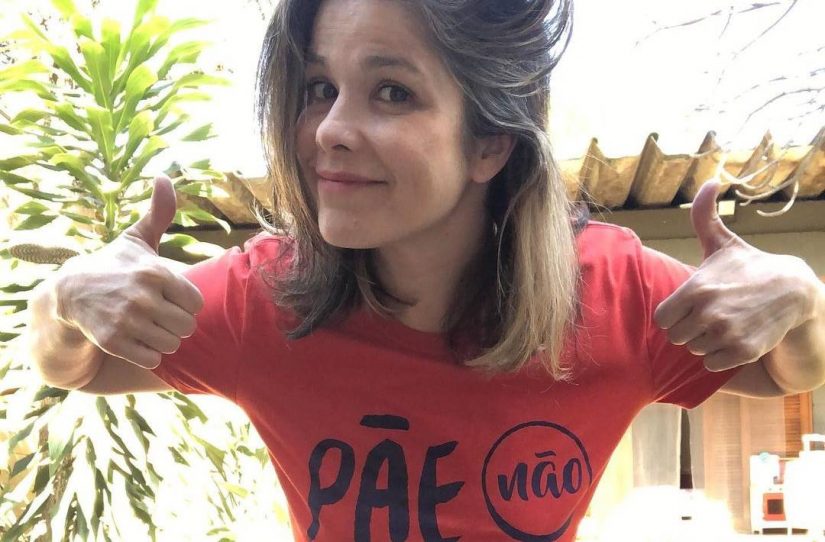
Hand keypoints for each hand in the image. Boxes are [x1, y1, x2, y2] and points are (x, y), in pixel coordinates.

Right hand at [55, 177, 203, 368]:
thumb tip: (164, 176)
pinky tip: (138, 340)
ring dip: (164, 339)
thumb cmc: (114, 264)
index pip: (196, 302)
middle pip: (186, 326)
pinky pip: (153, 358)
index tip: (171, 297)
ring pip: (171, 343)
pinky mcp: (114, 343)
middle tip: (161, 314)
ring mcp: (127, 322)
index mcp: (155, 272)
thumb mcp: (136, 238)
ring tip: (149, 326)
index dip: (186, 303)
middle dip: (176, 322)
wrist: (70, 293)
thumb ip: (159, 213)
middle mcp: (143, 297)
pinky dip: (149, 353)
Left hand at [653, 181, 819, 371]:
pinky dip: (719, 357)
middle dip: (688, 329)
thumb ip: (704, 215)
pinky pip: (712, 364)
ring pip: (694, 350)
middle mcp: (709, 313)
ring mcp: (726, 334)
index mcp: (696, 289)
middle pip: (677, 337)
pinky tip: (732, 339)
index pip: (662, 319)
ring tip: (722, 325)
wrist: (794, 291)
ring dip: (704, 342)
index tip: (687, 308)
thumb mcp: (723, 242)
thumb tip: (709, 181)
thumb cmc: (749, 267)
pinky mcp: (743, 351)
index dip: (673, 316)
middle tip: (707, 317)